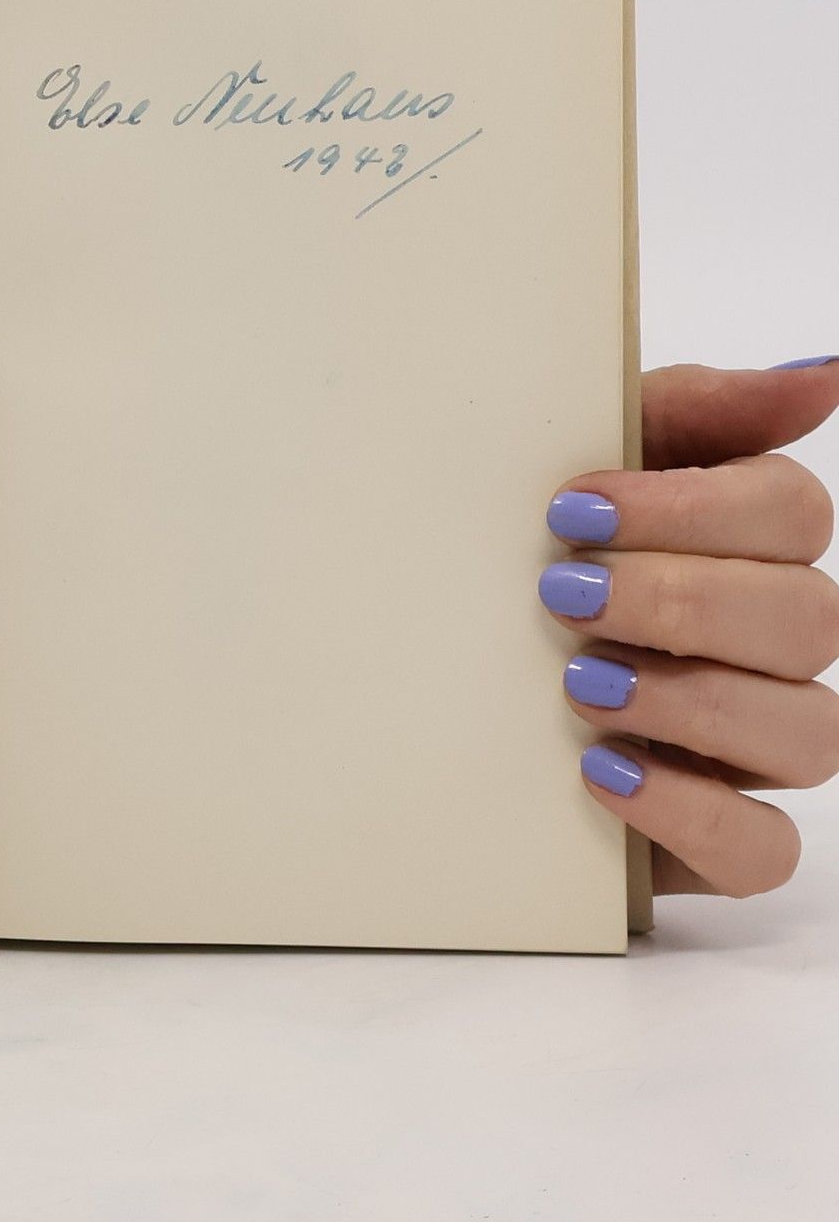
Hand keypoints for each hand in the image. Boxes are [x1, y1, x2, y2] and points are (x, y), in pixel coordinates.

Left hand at [540, 360, 838, 896]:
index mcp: (742, 543)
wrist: (423, 677)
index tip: (571, 507)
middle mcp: (766, 644)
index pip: (790, 511)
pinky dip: (688, 811)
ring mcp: (752, 744)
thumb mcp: (571, 463)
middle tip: (562, 592)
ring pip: (806, 733)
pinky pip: (761, 848)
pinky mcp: (717, 837)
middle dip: (679, 600)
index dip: (691, 508)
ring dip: (690, 701)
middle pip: (807, 618)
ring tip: (580, 683)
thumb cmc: (519, 554)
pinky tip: (602, 771)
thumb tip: (820, 373)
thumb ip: (688, 411)